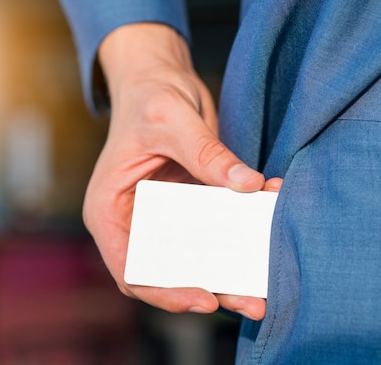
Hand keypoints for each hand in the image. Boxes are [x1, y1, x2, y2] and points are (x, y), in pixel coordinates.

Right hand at [83, 23, 281, 319]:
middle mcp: (135, 221)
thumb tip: (249, 185)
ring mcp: (164, 216)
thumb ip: (206, 152)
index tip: (205, 298)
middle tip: (252, 302)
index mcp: (110, 210)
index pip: (131, 268)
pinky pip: (217, 229)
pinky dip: (242, 233)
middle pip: (168, 272)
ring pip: (196, 259)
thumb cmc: (148, 95)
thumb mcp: (170, 119)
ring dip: (231, 273)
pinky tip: (270, 222)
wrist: (160, 77)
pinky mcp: (192, 204)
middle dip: (210, 290)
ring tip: (265, 289)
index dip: (164, 291)